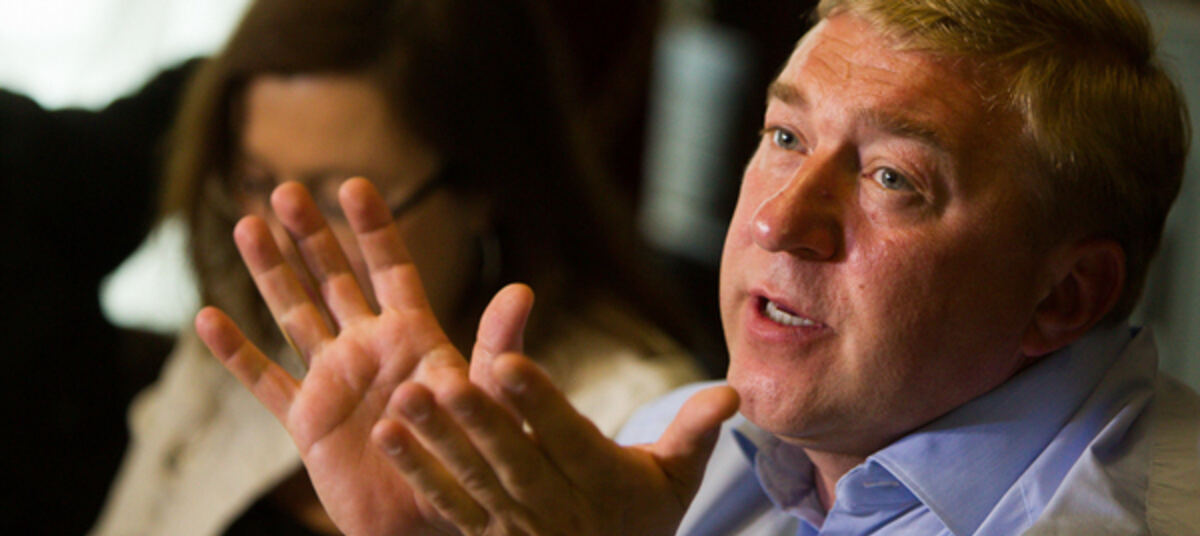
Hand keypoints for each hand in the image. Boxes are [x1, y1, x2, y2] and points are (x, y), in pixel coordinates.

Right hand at [195, 178, 532, 534]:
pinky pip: (265, 381)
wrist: (428, 518)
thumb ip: (497, 346)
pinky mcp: (307, 421)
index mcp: (413, 336)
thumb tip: (523, 291)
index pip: (391, 269)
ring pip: (293, 315)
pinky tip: (208, 318)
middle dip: (311, 236)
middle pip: (334, 279)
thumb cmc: (470, 457)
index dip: (373, 228)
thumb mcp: (486, 398)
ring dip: (270, 272)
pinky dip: (236, 353)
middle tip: (287, 188)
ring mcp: (333, 381)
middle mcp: (369, 349)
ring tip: (247, 224)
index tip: (354, 184)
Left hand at [371, 350, 738, 535]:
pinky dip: (419, 473)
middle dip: (477, 419)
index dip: (536, 401)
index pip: (565, 435)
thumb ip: (695, 434)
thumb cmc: (644, 520)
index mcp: (601, 478)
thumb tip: (730, 393)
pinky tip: (387, 438)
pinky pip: (448, 504)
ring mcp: (514, 521)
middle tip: (441, 379)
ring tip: (403, 400)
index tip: (507, 361)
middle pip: (512, 456)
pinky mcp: (485, 533)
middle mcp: (553, 500)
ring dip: (436, 440)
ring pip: (472, 477)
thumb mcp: (678, 482)